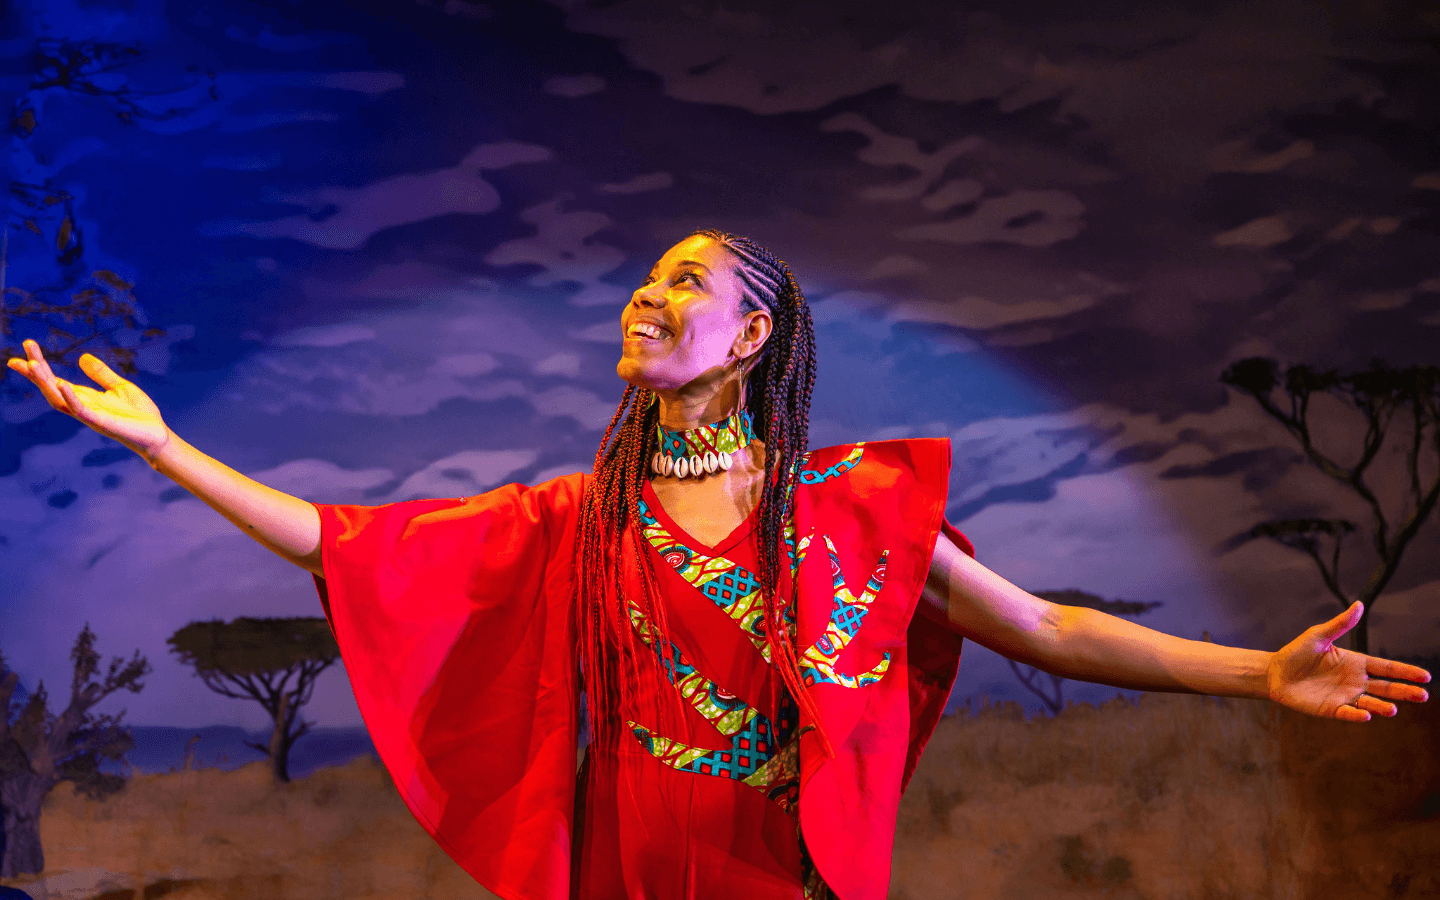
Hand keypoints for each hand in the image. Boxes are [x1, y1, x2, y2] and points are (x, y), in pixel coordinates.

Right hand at [6, 339, 171, 461]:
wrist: (156, 435)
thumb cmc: (138, 414)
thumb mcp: (119, 386)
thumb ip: (100, 373)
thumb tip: (81, 357)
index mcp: (85, 397)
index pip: (55, 381)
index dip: (38, 369)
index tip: (24, 351)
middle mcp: (82, 406)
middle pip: (50, 388)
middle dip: (34, 373)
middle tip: (17, 357)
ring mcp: (89, 415)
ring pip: (59, 399)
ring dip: (45, 383)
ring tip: (33, 364)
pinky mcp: (101, 422)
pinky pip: (81, 411)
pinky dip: (71, 398)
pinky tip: (63, 385)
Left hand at [1267, 601, 1430, 721]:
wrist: (1274, 672)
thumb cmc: (1297, 652)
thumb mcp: (1319, 635)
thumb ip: (1340, 624)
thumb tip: (1359, 604)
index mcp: (1356, 662)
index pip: (1387, 667)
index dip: (1405, 672)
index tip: (1425, 676)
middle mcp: (1355, 681)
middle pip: (1386, 687)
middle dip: (1404, 691)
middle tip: (1422, 695)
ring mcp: (1345, 696)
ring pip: (1371, 703)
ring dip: (1383, 707)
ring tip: (1393, 709)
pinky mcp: (1331, 709)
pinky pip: (1348, 714)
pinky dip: (1357, 715)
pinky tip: (1365, 715)